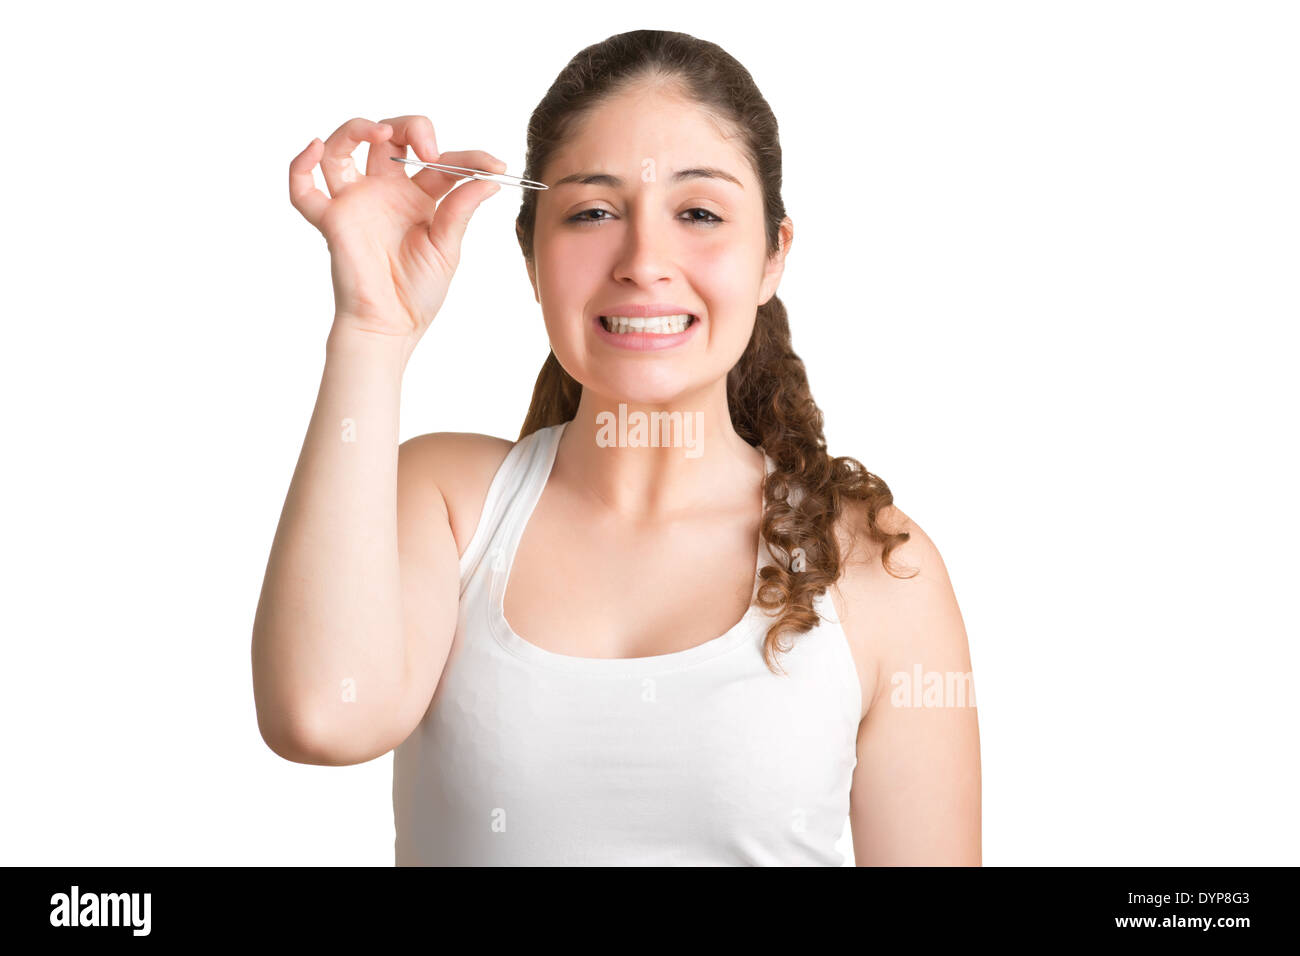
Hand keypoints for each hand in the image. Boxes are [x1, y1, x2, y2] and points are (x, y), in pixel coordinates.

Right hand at [289, 115, 505, 345]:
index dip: (468, 159)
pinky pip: (303, 190)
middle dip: (410, 127)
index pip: (440, 162)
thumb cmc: (418, 292)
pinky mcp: (332, 220)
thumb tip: (489, 179)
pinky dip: (300, 165)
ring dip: (357, 129)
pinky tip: (314, 148)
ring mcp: (356, 202)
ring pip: (342, 148)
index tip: (494, 166)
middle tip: (429, 150)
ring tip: (379, 131)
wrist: (392, 325)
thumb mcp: (447, 248)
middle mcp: (384, 191)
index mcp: (418, 197)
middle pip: (388, 137)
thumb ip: (460, 210)